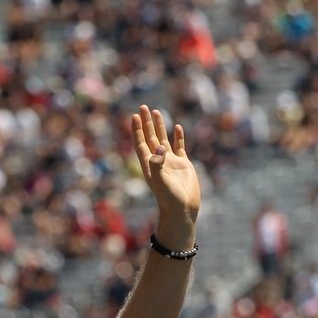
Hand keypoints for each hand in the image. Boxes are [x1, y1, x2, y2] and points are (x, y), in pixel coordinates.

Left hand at [131, 105, 201, 225]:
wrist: (183, 210)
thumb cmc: (170, 198)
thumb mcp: (161, 181)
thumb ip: (158, 164)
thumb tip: (160, 147)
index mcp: (149, 164)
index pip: (140, 142)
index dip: (136, 130)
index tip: (134, 115)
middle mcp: (158, 161)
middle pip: (150, 137)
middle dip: (146, 122)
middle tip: (143, 107)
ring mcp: (171, 162)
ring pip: (163, 139)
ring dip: (160, 126)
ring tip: (157, 112)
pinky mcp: (183, 164)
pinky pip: (179, 147)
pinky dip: (178, 137)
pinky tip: (177, 127)